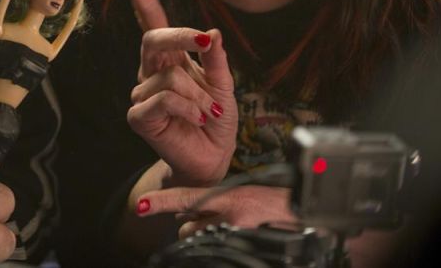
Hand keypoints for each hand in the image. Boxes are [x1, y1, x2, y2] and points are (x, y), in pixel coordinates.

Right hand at [115, 0, 237, 185]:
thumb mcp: (224, 85)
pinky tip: (196, 119)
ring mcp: (141, 92)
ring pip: (170, 76)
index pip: (151, 19)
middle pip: (154, 36)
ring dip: (198, 94)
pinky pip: (164, 98)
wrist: (210, 159)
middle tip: (204, 44)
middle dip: (182, 37)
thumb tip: (212, 32)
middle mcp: (151, 70)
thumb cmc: (214, 119)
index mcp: (170, 56)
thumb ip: (216, 59)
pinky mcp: (138, 115)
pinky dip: (188, 108)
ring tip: (207, 112)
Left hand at [136, 184, 294, 235]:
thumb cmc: (271, 205)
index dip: (161, 202)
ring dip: (204, 236)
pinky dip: (217, 244)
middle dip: (192, 225)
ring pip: (199, 238)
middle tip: (211, 222)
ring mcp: (234, 231)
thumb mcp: (239, 196)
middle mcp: (227, 211)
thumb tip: (185, 212)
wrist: (300, 216)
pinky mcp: (240, 243)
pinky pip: (214, 247)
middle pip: (187, 225)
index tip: (140, 206)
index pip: (186, 197)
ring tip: (227, 229)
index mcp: (226, 194)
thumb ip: (211, 202)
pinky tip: (233, 237)